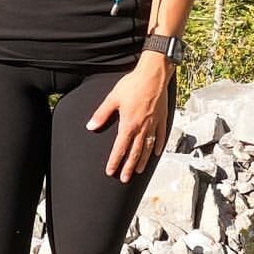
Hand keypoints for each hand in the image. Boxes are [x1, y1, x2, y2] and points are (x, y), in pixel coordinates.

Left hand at [86, 65, 170, 182]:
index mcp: (129, 124)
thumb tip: (90, 126)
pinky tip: (156, 153)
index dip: (115, 161)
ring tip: (138, 170)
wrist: (154, 75)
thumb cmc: (133, 85)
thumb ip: (101, 114)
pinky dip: (158, 146)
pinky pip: (161, 136)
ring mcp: (154, 124)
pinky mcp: (162, 118)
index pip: (120, 148)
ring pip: (148, 148)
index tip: (110, 171)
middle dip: (129, 167)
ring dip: (142, 161)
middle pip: (135, 152)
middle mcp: (142, 128)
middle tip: (125, 178)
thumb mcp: (113, 98)